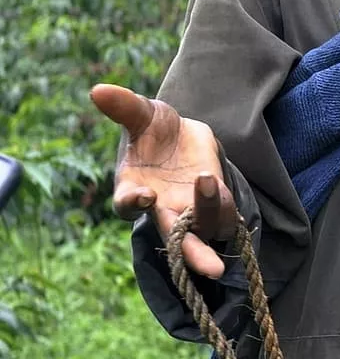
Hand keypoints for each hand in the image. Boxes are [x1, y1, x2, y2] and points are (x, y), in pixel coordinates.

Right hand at [90, 83, 237, 278]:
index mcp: (133, 190)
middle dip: (193, 254)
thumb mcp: (142, 113)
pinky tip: (216, 181)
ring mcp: (191, 211)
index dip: (132, 203)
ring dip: (209, 210)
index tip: (142, 195)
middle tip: (211, 268)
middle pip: (176, 240)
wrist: (184, 134)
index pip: (127, 206)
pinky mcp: (216, 206)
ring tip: (206, 179)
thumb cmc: (154, 130)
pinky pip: (224, 214)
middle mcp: (162, 209)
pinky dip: (223, 202)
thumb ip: (123, 107)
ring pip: (207, 227)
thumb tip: (97, 90)